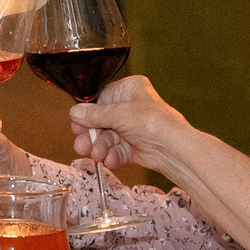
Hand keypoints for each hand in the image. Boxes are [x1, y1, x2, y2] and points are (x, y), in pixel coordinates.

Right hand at [69, 74, 188, 173]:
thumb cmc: (154, 123)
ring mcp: (133, 128)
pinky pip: (117, 150)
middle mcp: (131, 107)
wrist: (173, 149)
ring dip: (100, 148)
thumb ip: (95, 115)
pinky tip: (110, 160)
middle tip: (82, 145)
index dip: (87, 115)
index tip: (77, 125)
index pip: (101, 100)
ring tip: (98, 155)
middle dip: (92, 136)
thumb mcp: (119, 114)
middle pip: (101, 121)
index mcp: (129, 89)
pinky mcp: (135, 146)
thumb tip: (75, 112)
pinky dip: (112, 156)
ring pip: (107, 138)